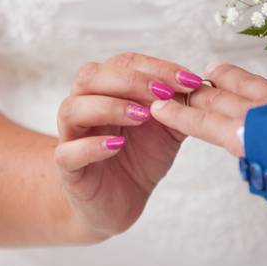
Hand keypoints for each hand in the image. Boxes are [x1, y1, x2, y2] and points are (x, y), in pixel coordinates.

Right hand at [54, 53, 203, 238]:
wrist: (119, 202)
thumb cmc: (138, 159)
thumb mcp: (166, 129)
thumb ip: (178, 107)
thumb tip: (199, 85)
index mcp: (107, 90)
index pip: (124, 64)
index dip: (156, 68)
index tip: (188, 80)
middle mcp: (84, 106)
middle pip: (91, 76)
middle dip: (131, 81)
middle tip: (163, 93)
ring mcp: (71, 136)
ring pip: (73, 108)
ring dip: (110, 106)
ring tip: (143, 116)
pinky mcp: (68, 169)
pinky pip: (68, 152)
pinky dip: (92, 146)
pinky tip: (117, 146)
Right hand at [150, 62, 266, 157]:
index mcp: (250, 137)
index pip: (205, 122)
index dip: (180, 114)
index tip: (159, 107)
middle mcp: (264, 111)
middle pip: (220, 97)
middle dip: (198, 92)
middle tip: (180, 87)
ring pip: (251, 83)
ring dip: (229, 77)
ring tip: (214, 70)